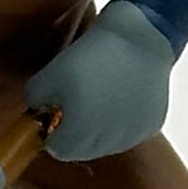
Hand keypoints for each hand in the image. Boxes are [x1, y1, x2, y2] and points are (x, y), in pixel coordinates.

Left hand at [26, 0, 172, 161]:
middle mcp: (109, 141)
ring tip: (100, 99)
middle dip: (75, 134)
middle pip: (84, 151)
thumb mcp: (50, 74)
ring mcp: (133, 135)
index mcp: (81, 132)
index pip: (60, 151)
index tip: (55, 116)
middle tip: (76, 106)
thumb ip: (35, 100)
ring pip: (108, 144)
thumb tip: (37, 111)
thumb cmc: (92, 54)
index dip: (53, 135)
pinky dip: (122, 122)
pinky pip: (130, 133)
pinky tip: (122, 98)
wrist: (140, 37)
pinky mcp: (152, 125)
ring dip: (99, 130)